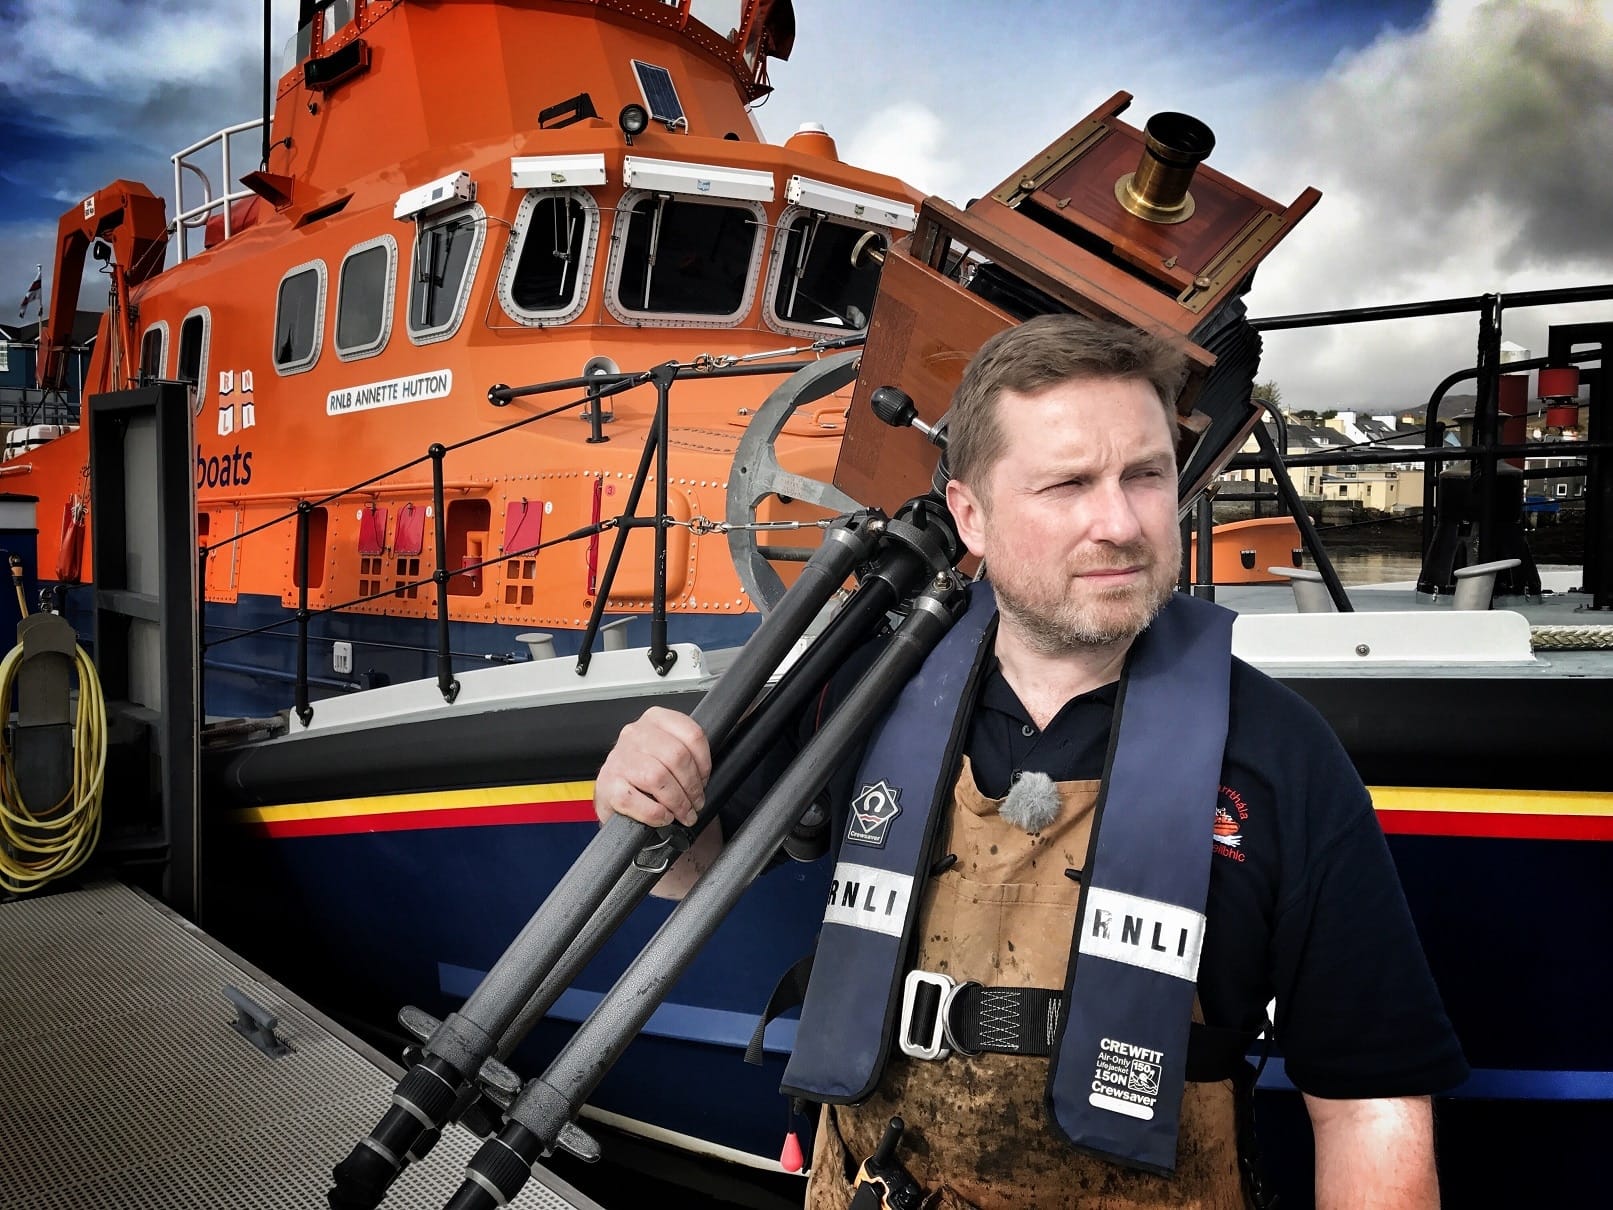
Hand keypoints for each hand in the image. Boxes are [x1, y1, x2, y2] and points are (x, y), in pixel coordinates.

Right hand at [593, 706, 711, 828]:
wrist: (616, 797)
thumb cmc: (645, 775)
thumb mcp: (667, 753)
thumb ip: (688, 751)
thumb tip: (713, 770)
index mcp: (655, 720)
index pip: (692, 734)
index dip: (704, 763)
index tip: (704, 779)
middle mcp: (634, 734)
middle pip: (677, 757)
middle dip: (692, 786)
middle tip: (696, 802)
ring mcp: (618, 759)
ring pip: (657, 777)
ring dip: (677, 802)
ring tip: (683, 813)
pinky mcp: (608, 785)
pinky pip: (636, 801)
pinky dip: (655, 813)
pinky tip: (662, 816)